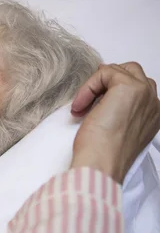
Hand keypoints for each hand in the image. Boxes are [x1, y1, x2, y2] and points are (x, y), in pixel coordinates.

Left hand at [70, 62, 159, 182]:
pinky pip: (104, 73)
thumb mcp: (115, 129)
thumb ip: (118, 111)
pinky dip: (87, 87)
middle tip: (88, 100)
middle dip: (107, 82)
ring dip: (96, 84)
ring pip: (119, 69)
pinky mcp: (128, 87)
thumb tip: (102, 95)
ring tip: (82, 106)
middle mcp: (154, 102)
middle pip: (132, 72)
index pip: (137, 88)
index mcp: (154, 115)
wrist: (101, 163)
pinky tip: (80, 107)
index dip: (110, 92)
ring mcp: (144, 93)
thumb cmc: (103, 154)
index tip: (92, 107)